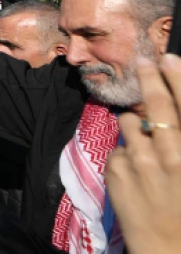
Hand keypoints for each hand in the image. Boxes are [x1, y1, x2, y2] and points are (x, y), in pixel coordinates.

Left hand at [106, 53, 180, 253]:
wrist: (172, 251)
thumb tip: (166, 117)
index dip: (178, 78)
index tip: (168, 57)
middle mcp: (172, 153)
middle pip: (158, 105)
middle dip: (151, 78)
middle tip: (144, 60)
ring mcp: (141, 161)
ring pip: (129, 122)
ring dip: (135, 125)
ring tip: (147, 146)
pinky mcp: (117, 171)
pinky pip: (118, 150)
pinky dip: (125, 155)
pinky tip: (136, 175)